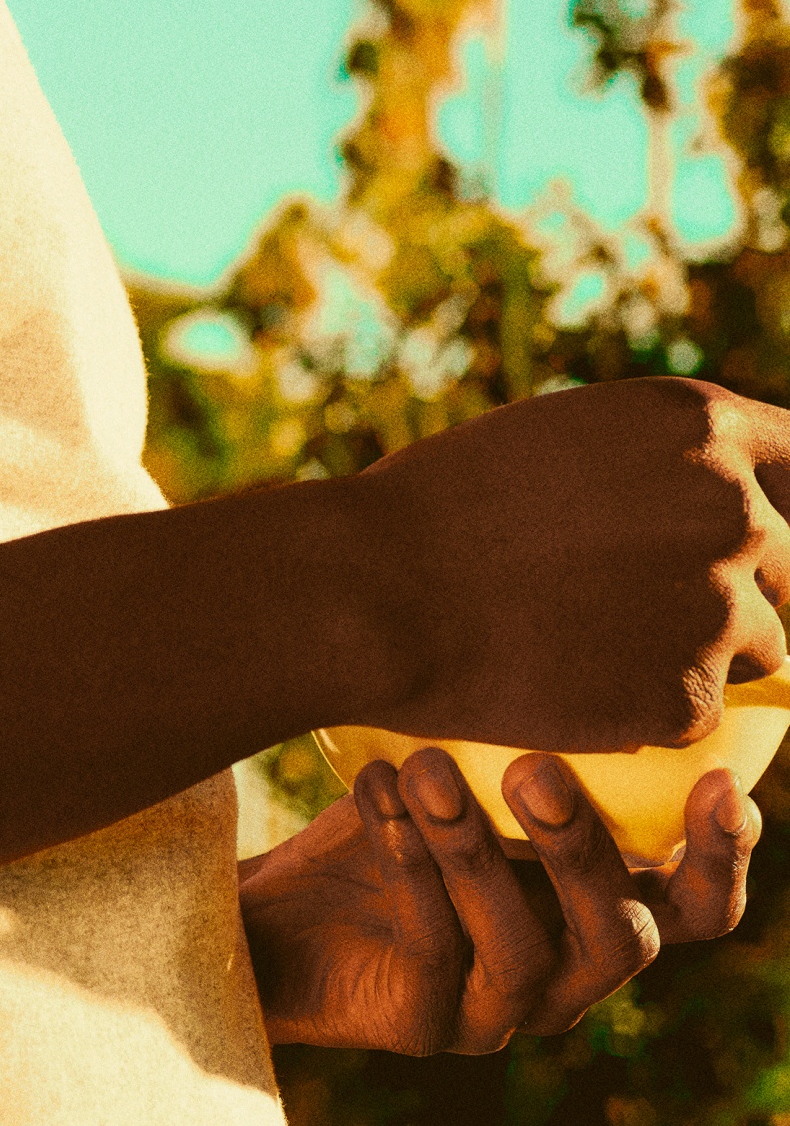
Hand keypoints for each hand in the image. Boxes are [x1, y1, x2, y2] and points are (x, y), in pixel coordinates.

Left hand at [237, 748, 759, 1054]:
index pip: (697, 906)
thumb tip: (574, 595)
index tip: (721, 781)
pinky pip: (434, 953)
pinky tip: (378, 788)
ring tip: (428, 769)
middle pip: (624, 940)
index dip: (723, 857)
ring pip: (522, 953)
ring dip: (476, 853)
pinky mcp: (426, 1025)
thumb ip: (530, 707)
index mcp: (604, 902)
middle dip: (585, 852)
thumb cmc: (402, 797)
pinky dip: (410, 867)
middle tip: (537, 770)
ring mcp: (500, 1009)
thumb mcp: (468, 743)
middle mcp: (570, 966)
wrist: (289, 889)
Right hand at [355, 378, 789, 750]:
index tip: (762, 528)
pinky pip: (699, 707)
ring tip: (598, 640)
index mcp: (702, 423)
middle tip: (649, 600)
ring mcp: (722, 607)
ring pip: (761, 642)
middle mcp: (734, 507)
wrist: (381, 588)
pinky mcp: (693, 698)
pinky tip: (576, 682)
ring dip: (703, 648)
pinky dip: (651, 705)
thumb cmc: (451, 499)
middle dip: (738, 581)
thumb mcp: (570, 435)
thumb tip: (724, 491)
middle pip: (785, 560)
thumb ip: (660, 460)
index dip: (787, 498)